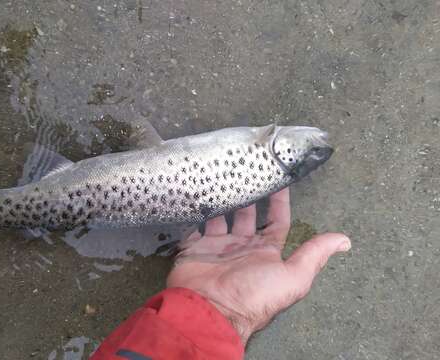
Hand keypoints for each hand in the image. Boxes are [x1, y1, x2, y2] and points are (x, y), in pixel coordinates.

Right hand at [167, 188, 350, 343]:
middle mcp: (242, 248)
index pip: (277, 222)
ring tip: (224, 177)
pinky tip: (200, 192)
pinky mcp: (194, 247)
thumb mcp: (293, 276)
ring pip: (222, 217)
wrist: (210, 309)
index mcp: (266, 253)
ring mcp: (217, 247)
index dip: (280, 203)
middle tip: (248, 172)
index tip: (281, 180)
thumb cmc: (253, 294)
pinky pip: (197, 225)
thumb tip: (345, 241)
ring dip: (224, 200)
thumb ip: (314, 255)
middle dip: (250, 196)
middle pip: (248, 216)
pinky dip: (198, 211)